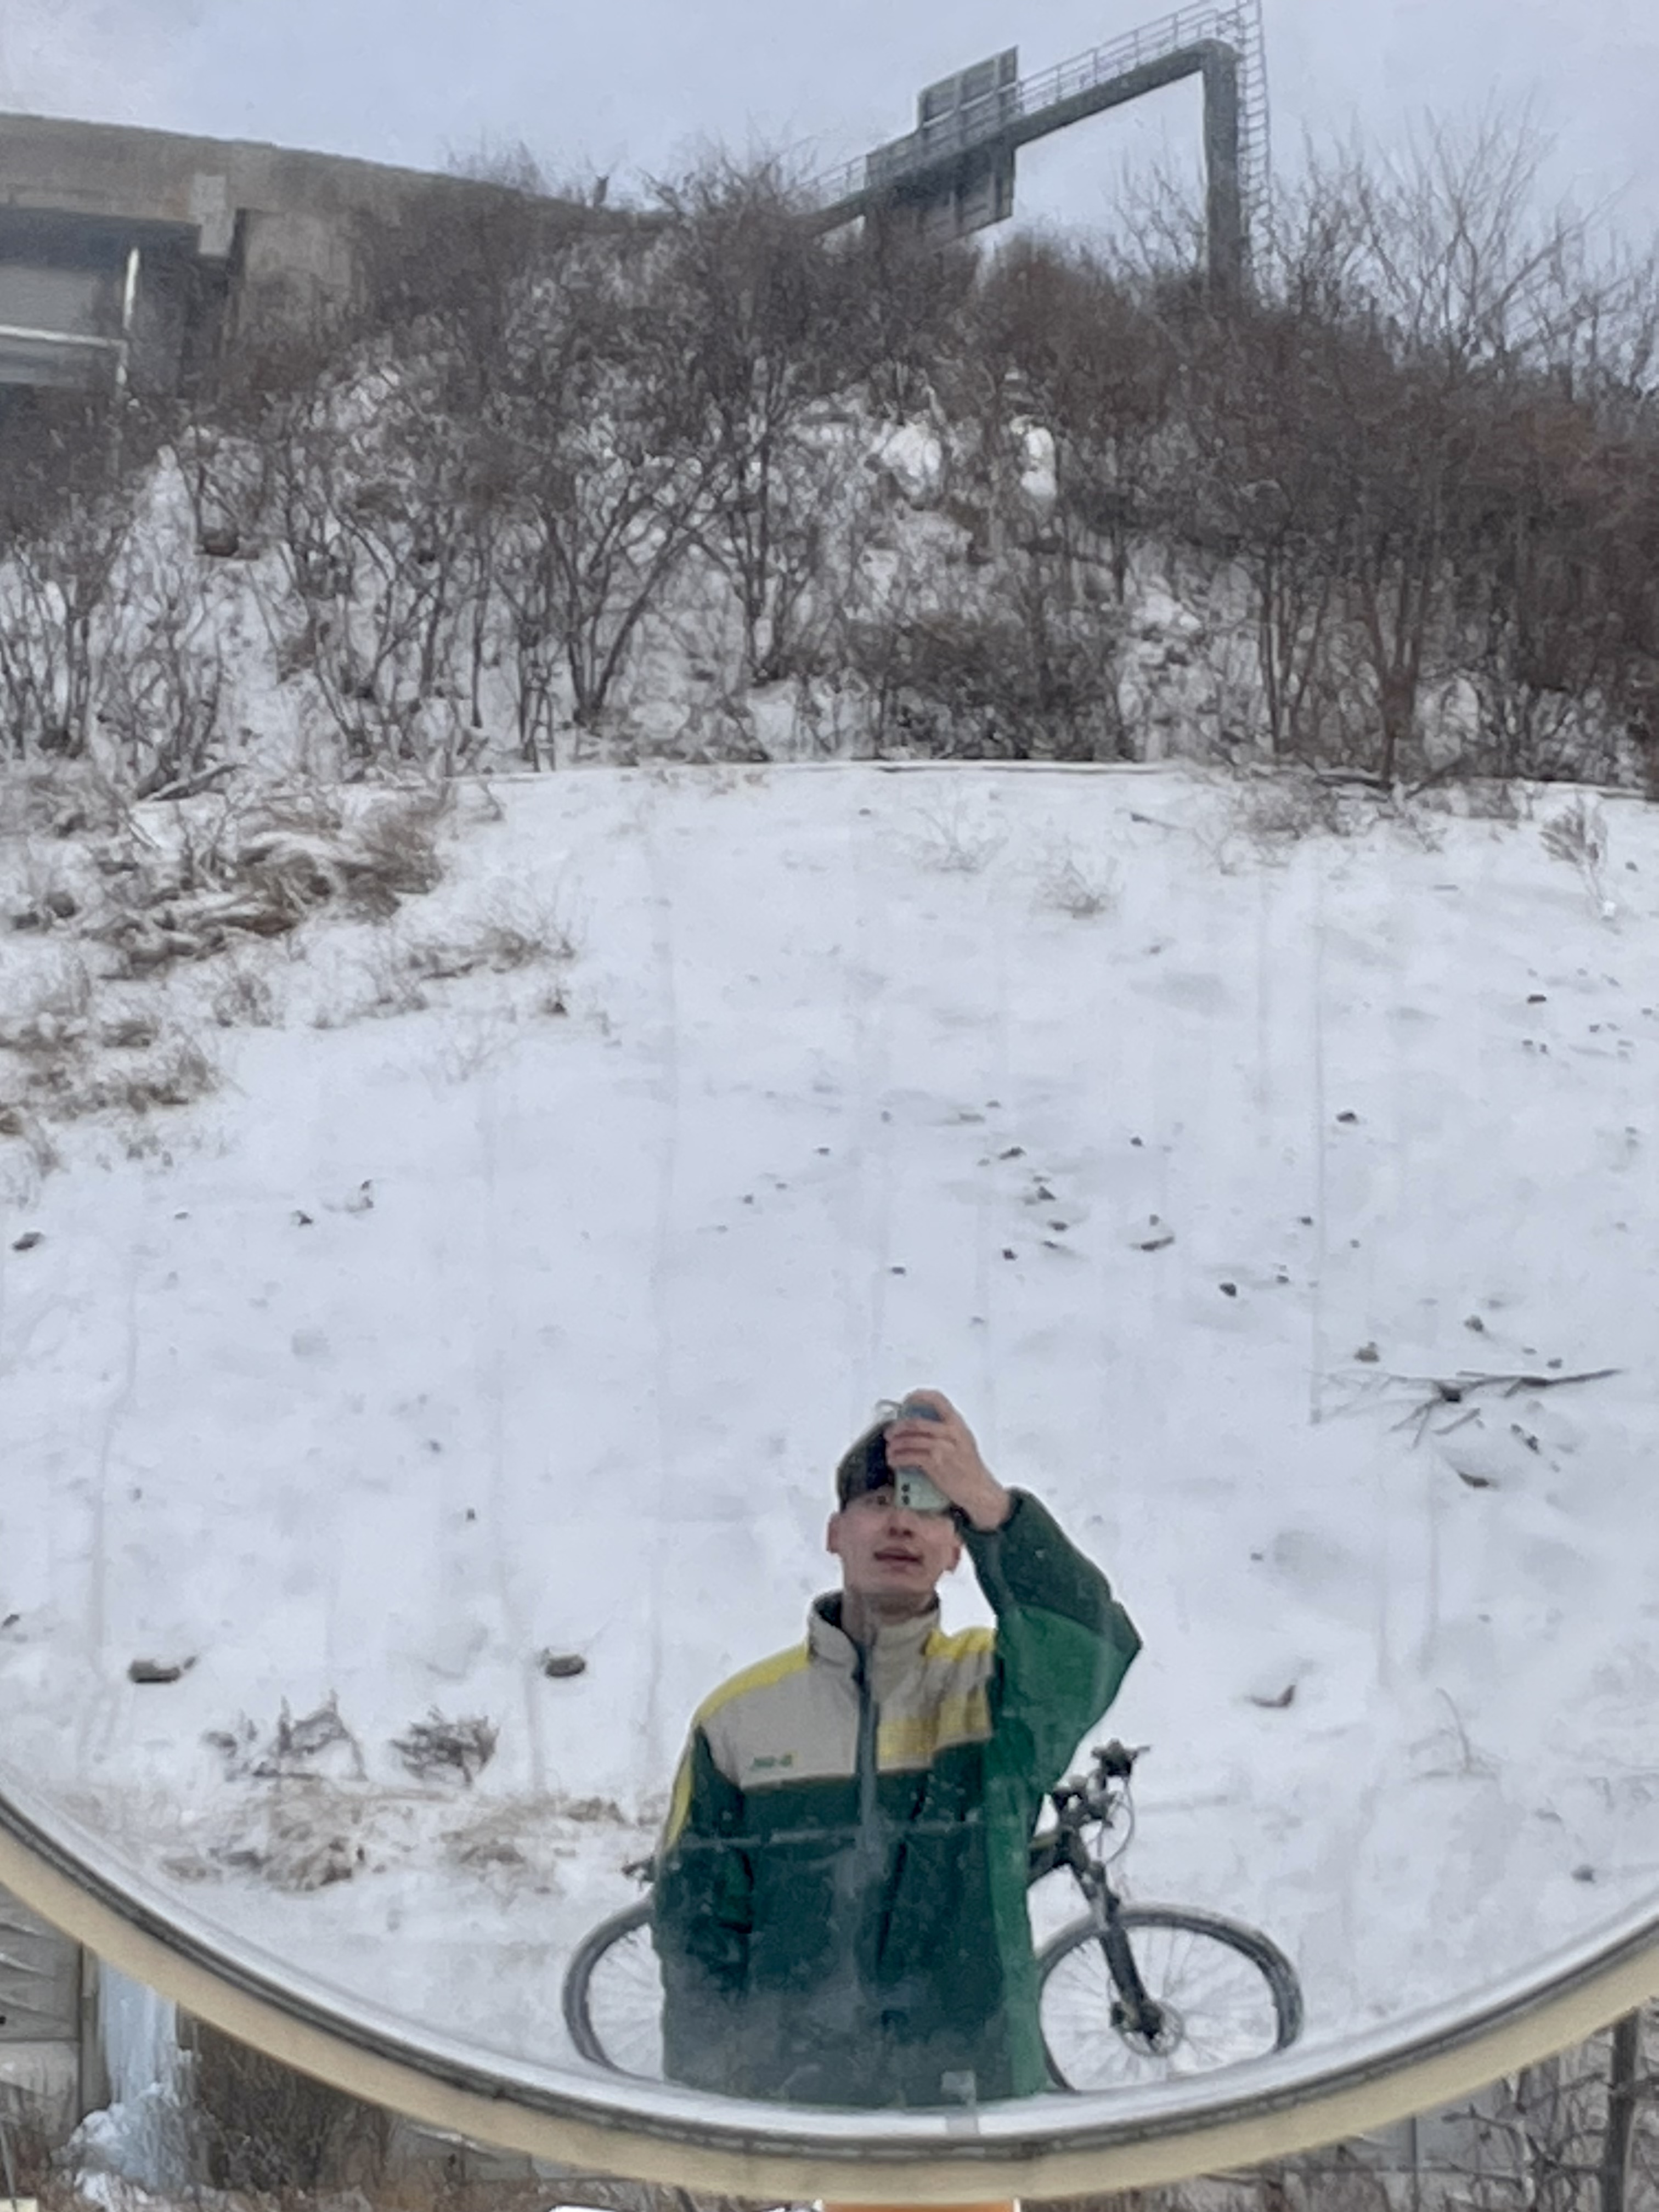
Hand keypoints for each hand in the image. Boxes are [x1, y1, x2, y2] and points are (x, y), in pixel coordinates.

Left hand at [885, 1389, 1011, 1530]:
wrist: (979, 1490)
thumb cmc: (969, 1468)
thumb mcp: (962, 1441)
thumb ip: (946, 1430)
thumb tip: (921, 1423)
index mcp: (957, 1423)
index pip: (937, 1399)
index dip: (918, 1397)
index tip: (906, 1402)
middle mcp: (951, 1432)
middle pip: (915, 1422)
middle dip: (897, 1427)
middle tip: (889, 1433)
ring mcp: (943, 1448)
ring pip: (909, 1440)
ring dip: (894, 1445)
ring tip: (890, 1451)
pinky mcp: (936, 1464)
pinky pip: (909, 1457)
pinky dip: (897, 1458)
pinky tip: (894, 1461)